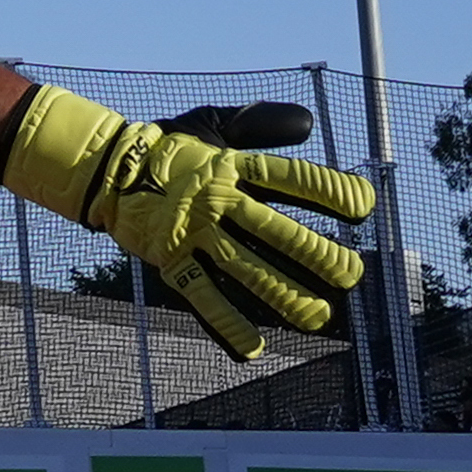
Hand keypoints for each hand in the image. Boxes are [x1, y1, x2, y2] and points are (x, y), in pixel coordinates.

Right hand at [0, 86, 374, 362]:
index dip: (327, 190)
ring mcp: (193, 234)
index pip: (289, 178)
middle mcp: (216, 201)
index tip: (363, 205)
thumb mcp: (213, 123)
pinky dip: (226, 323)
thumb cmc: (172, 147)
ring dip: (283, 294)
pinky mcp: (170, 262)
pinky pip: (201, 296)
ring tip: (320, 317)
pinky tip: (253, 348)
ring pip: (244, 268)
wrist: (108, 168)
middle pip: (273, 230)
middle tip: (351, 273)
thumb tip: (310, 123)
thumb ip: (261, 124)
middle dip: (315, 253)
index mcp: (232, 166)